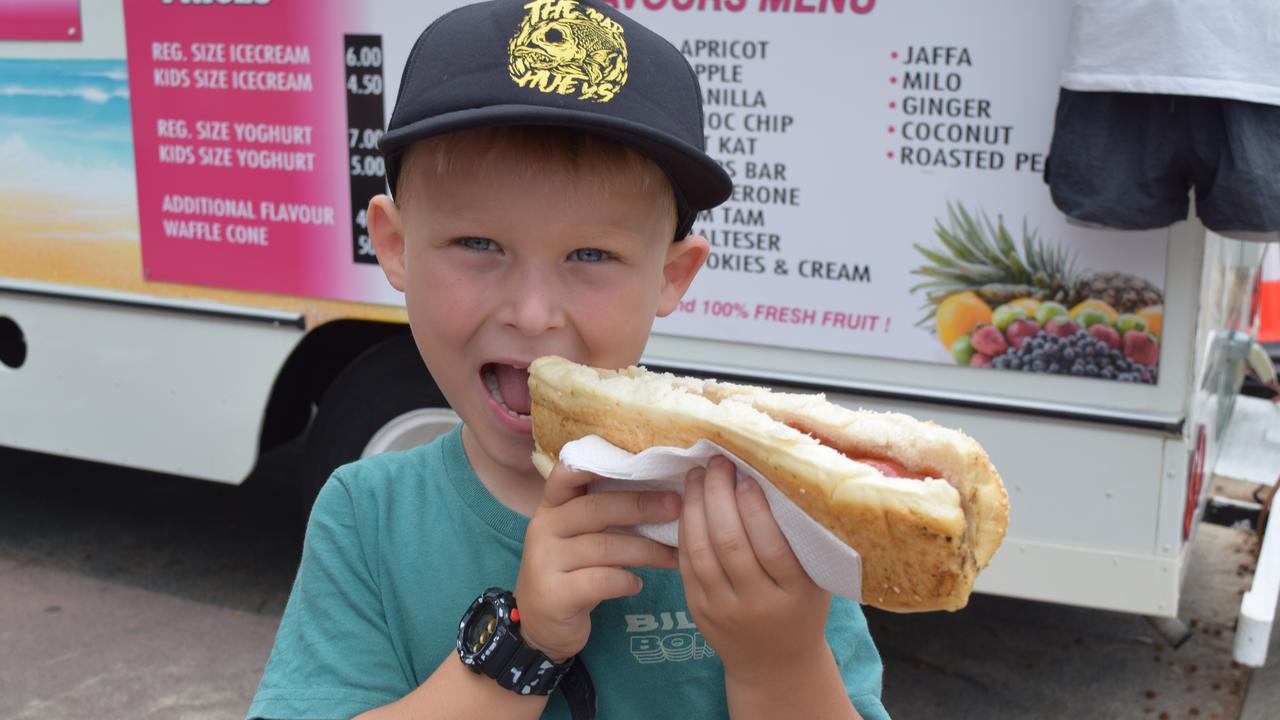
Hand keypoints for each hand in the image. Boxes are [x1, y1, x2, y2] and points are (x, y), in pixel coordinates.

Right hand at [515, 462, 681, 661]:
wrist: (538, 626)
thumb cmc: (571, 572)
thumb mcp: (578, 538)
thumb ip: (603, 514)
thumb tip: (663, 491)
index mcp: (552, 507)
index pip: (567, 474)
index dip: (597, 463)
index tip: (638, 459)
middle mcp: (543, 528)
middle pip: (597, 508)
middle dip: (642, 506)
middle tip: (677, 506)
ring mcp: (544, 561)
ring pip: (605, 546)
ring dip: (646, 550)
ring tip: (675, 555)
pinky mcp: (554, 594)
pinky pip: (600, 580)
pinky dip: (625, 581)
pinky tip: (637, 584)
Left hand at [678, 456, 832, 683]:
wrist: (775, 665)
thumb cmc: (801, 608)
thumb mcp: (816, 580)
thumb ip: (803, 540)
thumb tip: (783, 479)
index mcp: (796, 594)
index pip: (771, 547)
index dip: (755, 509)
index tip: (746, 476)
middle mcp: (758, 605)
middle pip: (731, 545)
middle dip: (719, 497)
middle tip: (717, 464)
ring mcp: (724, 610)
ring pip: (702, 553)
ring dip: (696, 508)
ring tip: (698, 476)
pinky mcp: (698, 611)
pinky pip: (687, 565)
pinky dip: (685, 530)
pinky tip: (688, 504)